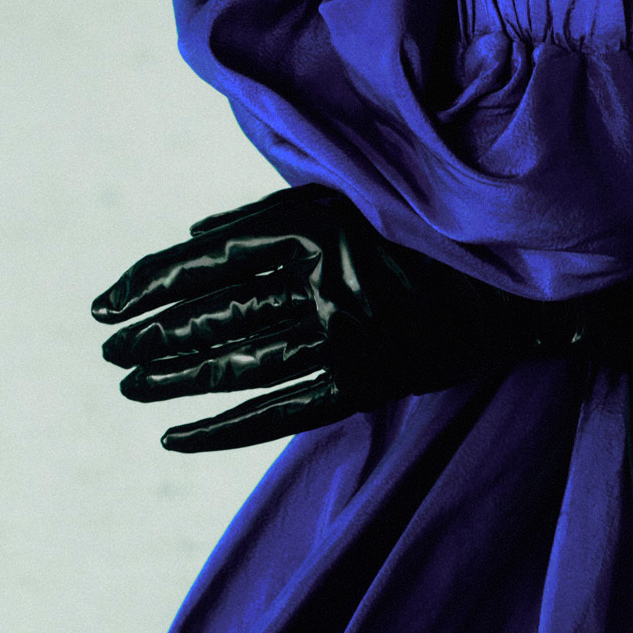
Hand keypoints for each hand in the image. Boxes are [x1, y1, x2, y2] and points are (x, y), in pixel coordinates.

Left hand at [91, 182, 582, 452]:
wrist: (527, 272)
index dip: (148, 281)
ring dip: (176, 375)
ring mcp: (345, 333)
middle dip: (151, 333)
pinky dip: (225, 428)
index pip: (206, 258)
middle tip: (107, 349)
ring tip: (128, 385)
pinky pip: (282, 410)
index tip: (106, 303)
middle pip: (214, 310)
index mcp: (311, 221)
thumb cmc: (428, 222)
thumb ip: (272, 213)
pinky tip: (176, 437)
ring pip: (239, 359)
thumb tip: (196, 235)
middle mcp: (322, 278)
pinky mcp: (366, 378)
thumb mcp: (350, 195)